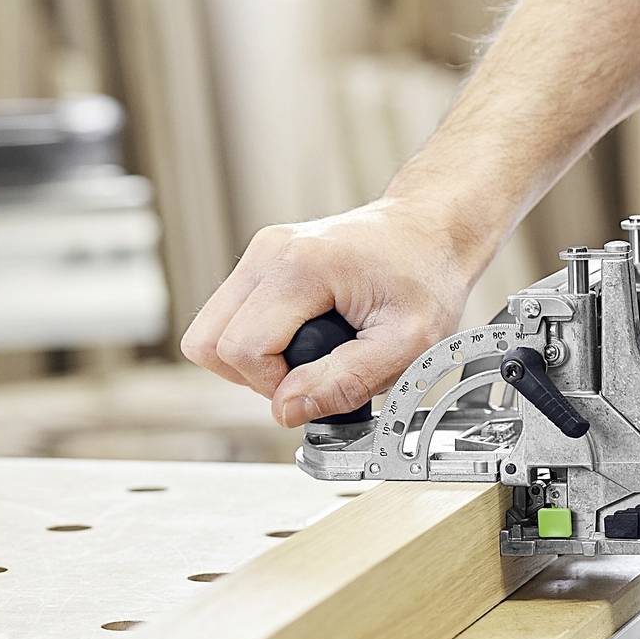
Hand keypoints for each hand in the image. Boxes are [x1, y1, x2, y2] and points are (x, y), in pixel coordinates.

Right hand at [180, 191, 494, 427]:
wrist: (431, 228)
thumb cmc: (425, 276)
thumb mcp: (407, 343)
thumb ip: (345, 382)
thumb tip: (285, 410)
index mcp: (301, 266)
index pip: (242, 350)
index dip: (274, 386)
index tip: (319, 382)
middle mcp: (269, 252)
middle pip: (208, 343)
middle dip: (253, 377)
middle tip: (310, 372)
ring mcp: (261, 252)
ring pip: (210, 333)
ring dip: (252, 361)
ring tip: (311, 355)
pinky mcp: (261, 261)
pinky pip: (229, 320)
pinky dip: (257, 342)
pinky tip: (306, 337)